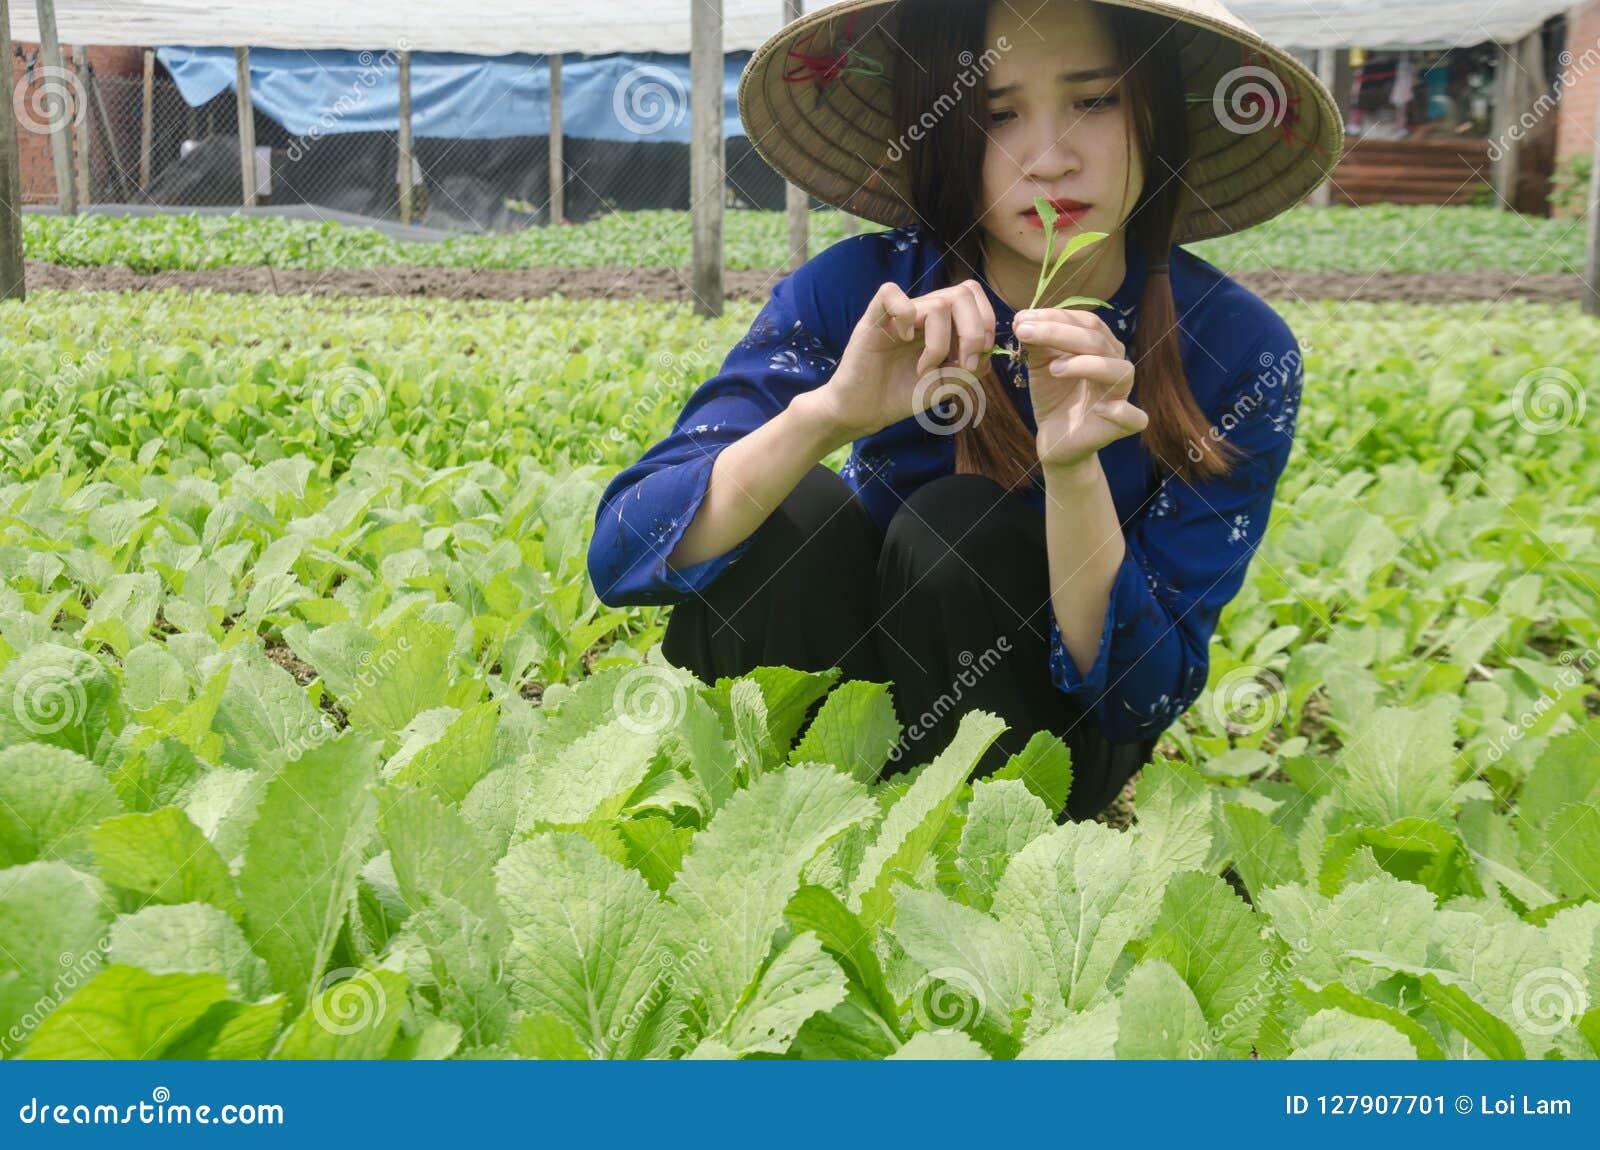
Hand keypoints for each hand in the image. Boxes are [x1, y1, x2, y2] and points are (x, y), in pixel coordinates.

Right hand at [798, 279, 995, 443]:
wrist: (865, 411)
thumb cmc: (902, 395)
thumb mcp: (947, 385)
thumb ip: (971, 367)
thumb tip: (988, 349)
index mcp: (943, 323)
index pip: (974, 297)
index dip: (986, 322)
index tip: (976, 358)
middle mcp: (924, 313)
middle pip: (963, 292)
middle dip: (973, 331)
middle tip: (961, 363)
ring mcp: (900, 314)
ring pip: (938, 304)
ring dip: (939, 343)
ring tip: (924, 369)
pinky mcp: (874, 318)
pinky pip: (890, 292)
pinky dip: (904, 314)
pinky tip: (903, 338)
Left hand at [1013, 307, 1146, 470]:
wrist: (1054, 439)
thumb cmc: (1053, 397)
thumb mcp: (1041, 365)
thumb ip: (1038, 342)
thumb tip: (1022, 319)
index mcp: (1103, 347)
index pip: (1087, 323)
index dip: (1055, 317)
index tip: (1021, 319)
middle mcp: (1116, 365)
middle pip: (1097, 341)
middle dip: (1058, 332)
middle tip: (1024, 332)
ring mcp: (1121, 395)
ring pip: (1118, 370)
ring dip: (1085, 365)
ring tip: (1053, 368)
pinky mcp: (1122, 426)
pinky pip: (1134, 418)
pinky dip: (1121, 412)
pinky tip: (1101, 409)